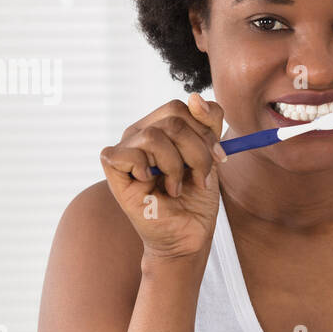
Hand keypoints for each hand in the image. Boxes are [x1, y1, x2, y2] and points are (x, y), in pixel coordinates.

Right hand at [99, 93, 227, 261]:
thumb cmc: (195, 199)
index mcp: (162, 127)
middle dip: (197, 151)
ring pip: (155, 135)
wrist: (187, 235)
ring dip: (175, 166)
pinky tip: (153, 185)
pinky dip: (148, 170)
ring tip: (176, 186)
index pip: (183, 107)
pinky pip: (129, 154)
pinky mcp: (113, 170)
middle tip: (199, 176)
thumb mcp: (211, 155)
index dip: (206, 131)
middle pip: (173, 119)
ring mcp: (126, 150)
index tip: (219, 158)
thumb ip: (208, 123)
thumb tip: (195, 96)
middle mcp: (141, 133)